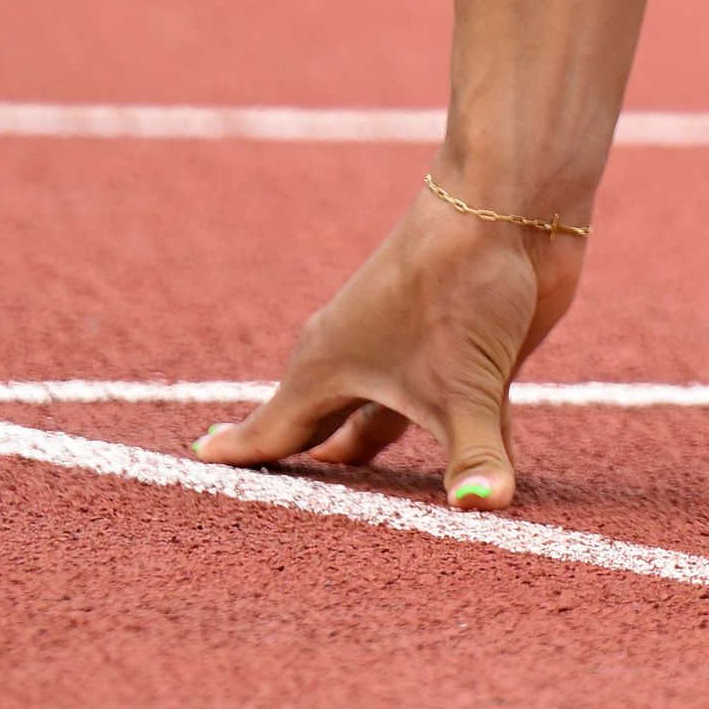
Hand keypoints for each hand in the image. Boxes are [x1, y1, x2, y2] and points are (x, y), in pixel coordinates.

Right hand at [188, 184, 580, 508]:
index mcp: (330, 369)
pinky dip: (459, 447)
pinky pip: (457, 413)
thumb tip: (482, 507)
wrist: (511, 199)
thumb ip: (474, 452)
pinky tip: (470, 483)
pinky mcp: (472, 350)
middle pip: (328, 429)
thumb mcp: (464, 385)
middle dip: (310, 467)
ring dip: (381, 456)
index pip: (273, 429)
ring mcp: (421, 355)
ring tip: (365, 507)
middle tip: (282, 509)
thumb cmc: (458, 284)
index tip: (198, 463)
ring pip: (391, 420)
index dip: (238, 453)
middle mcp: (367, 362)